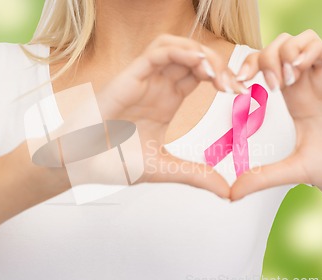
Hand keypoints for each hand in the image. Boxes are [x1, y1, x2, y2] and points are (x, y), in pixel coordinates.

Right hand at [97, 34, 245, 196]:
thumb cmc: (110, 162)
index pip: (201, 76)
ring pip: (177, 47)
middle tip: (235, 84)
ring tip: (217, 75)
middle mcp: (157, 86)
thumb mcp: (162, 168)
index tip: (242, 94)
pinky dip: (179, 51)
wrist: (78, 165)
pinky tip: (197, 65)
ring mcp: (144, 80)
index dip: (223, 79)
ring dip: (201, 54)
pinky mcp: (129, 76)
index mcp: (166, 102)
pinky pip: (157, 51)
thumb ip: (194, 175)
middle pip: (194, 58)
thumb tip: (226, 190)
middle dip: (219, 65)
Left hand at [231, 30, 321, 204]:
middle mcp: (307, 83)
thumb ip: (262, 177)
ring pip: (300, 40)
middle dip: (264, 57)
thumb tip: (231, 194)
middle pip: (278, 47)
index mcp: (292, 98)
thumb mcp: (294, 170)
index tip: (238, 86)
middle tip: (267, 84)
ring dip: (285, 51)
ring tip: (284, 78)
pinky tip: (299, 71)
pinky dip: (308, 51)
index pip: (264, 66)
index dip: (248, 67)